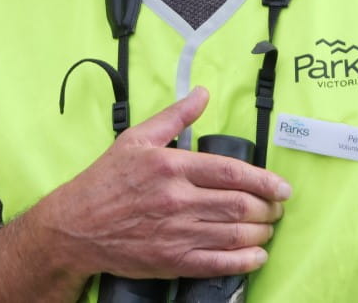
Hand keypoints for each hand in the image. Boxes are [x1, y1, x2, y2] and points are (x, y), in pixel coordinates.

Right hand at [33, 86, 290, 281]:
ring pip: (235, 234)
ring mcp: (175, 233)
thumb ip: (174, 117)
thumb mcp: (136, 139)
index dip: (265, 181)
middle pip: (240, 204)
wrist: (76, 226)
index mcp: (171, 166)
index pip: (231, 172)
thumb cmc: (105, 182)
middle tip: (277, 207)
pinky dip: (245, 261)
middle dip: (269, 208)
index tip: (282, 186)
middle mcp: (176, 200)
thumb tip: (201, 94)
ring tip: (267, 227)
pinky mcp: (172, 260)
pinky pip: (219, 263)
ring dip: (261, 232)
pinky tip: (256, 255)